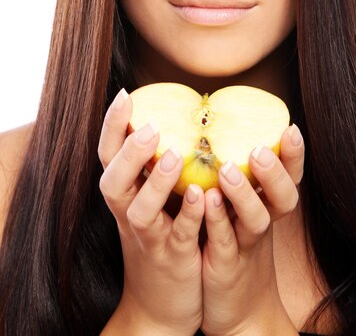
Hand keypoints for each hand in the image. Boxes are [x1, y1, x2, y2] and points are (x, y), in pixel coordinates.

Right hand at [98, 89, 204, 335]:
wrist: (161, 306)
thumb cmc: (162, 237)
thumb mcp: (152, 200)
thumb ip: (156, 165)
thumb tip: (176, 115)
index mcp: (125, 194)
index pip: (108, 155)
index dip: (112, 126)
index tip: (126, 94)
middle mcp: (129, 214)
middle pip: (113, 182)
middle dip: (128, 153)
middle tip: (150, 126)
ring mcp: (148, 238)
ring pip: (140, 211)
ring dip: (155, 182)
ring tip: (173, 155)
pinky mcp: (172, 258)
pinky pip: (178, 236)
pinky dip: (188, 216)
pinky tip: (203, 196)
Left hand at [201, 124, 303, 335]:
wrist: (239, 312)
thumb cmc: (236, 246)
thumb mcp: (243, 210)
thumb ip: (238, 175)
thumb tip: (217, 127)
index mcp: (269, 205)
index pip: (290, 176)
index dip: (295, 155)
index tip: (291, 128)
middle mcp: (265, 222)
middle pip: (284, 197)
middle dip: (274, 172)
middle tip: (259, 149)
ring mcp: (248, 245)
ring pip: (256, 219)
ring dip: (244, 194)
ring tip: (226, 170)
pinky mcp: (227, 266)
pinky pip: (225, 241)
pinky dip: (218, 220)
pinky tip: (206, 200)